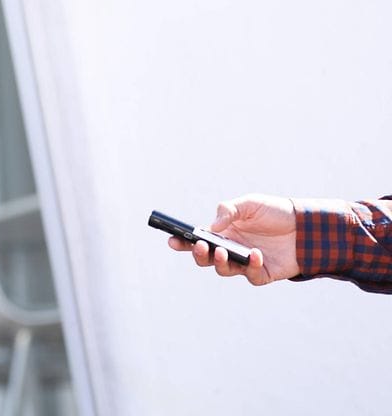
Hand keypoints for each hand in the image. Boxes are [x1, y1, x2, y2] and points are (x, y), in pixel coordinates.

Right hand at [168, 193, 299, 284]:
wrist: (307, 224)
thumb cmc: (275, 212)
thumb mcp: (250, 204)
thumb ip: (228, 211)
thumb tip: (211, 226)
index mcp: (223, 233)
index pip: (197, 240)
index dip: (182, 242)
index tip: (172, 240)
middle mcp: (231, 250)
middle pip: (206, 259)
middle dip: (198, 254)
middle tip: (201, 246)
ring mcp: (245, 263)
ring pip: (224, 270)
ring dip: (219, 262)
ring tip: (222, 250)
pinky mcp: (263, 273)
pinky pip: (252, 275)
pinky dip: (251, 266)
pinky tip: (255, 254)